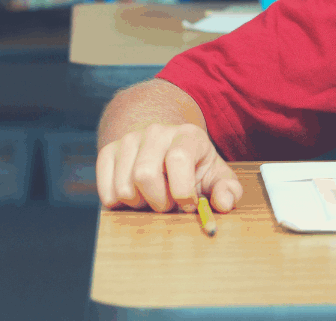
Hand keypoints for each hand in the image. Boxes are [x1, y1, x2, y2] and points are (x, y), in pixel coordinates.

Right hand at [95, 123, 242, 213]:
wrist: (165, 147)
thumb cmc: (195, 167)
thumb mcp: (217, 176)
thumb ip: (228, 190)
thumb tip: (224, 204)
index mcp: (188, 135)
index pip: (177, 159)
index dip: (182, 190)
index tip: (188, 203)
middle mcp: (156, 132)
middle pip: (144, 175)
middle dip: (159, 201)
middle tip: (169, 204)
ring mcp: (129, 139)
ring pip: (124, 188)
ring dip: (140, 204)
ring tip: (153, 197)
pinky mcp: (108, 152)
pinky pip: (107, 192)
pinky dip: (121, 204)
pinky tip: (137, 195)